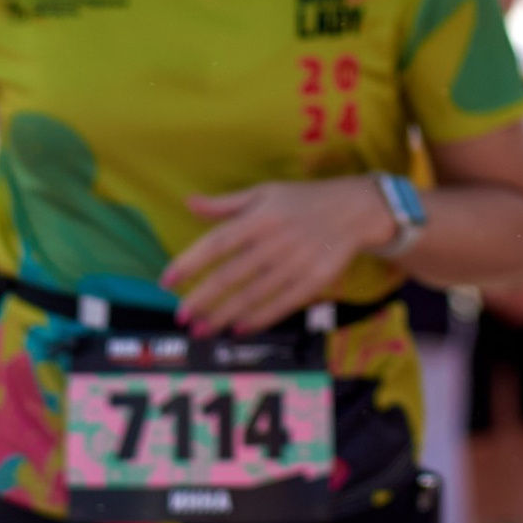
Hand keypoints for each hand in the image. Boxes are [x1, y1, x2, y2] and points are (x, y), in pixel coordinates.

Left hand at [164, 178, 391, 334]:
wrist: (356, 210)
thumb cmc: (303, 200)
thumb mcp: (264, 192)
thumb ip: (225, 204)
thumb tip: (188, 203)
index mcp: (259, 218)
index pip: (217, 243)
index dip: (189, 262)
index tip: (166, 280)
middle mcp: (274, 242)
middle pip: (231, 275)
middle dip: (202, 298)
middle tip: (181, 316)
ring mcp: (295, 263)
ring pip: (253, 295)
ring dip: (224, 315)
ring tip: (202, 329)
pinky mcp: (314, 281)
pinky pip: (282, 304)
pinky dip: (260, 319)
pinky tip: (239, 329)